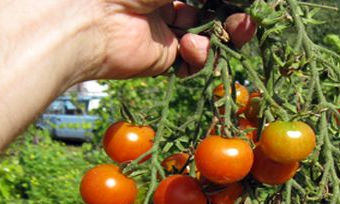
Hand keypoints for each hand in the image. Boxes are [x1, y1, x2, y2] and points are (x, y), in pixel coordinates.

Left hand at [89, 0, 255, 79]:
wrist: (92, 18)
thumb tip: (241, 1)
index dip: (227, 1)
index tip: (246, 5)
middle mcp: (165, 4)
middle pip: (210, 15)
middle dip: (231, 19)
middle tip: (247, 23)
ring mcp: (164, 32)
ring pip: (205, 38)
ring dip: (219, 37)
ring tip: (228, 33)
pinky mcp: (162, 59)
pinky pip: (191, 61)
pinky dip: (199, 57)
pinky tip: (192, 46)